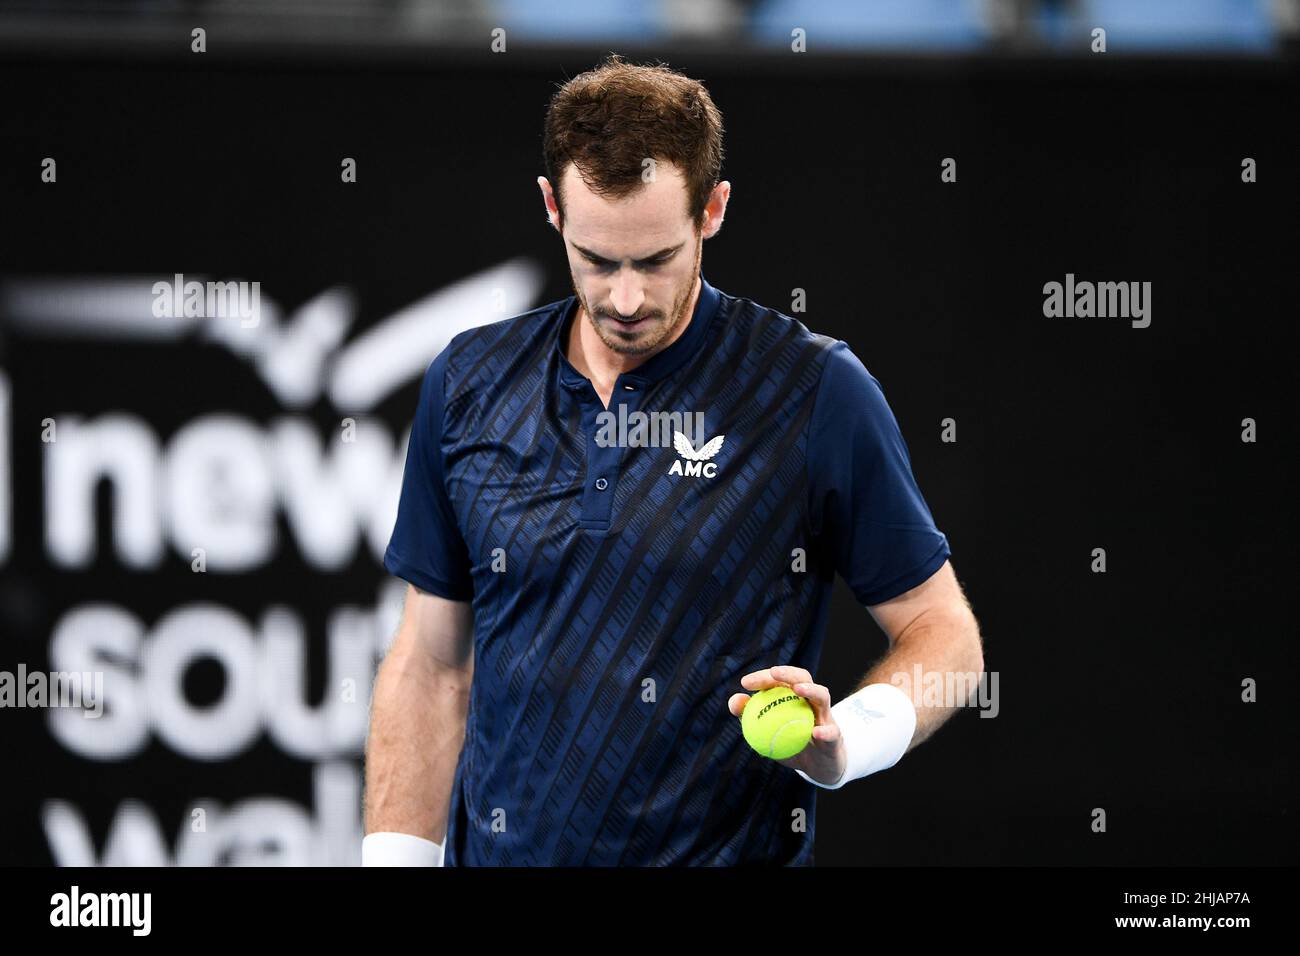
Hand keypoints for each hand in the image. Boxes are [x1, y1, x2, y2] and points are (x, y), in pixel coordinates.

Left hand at [727, 664, 844, 786]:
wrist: (818, 767)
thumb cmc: (790, 744)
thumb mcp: (766, 732)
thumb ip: (750, 716)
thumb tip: (734, 701)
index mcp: (794, 697)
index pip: (780, 680)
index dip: (764, 676)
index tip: (745, 683)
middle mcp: (811, 701)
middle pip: (804, 678)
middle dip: (789, 672)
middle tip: (773, 673)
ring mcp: (825, 716)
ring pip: (822, 697)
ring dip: (811, 690)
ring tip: (798, 689)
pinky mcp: (835, 736)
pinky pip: (831, 732)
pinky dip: (825, 731)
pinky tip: (815, 733)